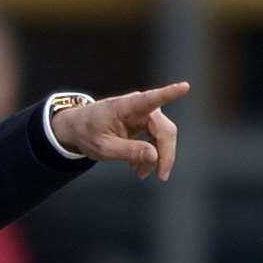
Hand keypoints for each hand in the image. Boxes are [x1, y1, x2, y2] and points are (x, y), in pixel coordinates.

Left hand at [50, 81, 190, 180]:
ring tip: (142, 174)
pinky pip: (156, 140)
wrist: (78, 128)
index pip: (150, 99)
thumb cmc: (87, 133)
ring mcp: (145, 114)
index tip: (184, 86)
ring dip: (157, 157)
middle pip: (164, 130)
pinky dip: (150, 155)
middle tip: (161, 176)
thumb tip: (154, 156)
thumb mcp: (103, 147)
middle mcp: (141, 107)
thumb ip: (128, 151)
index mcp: (126, 106)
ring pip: (163, 137)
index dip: (169, 93)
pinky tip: (139, 167)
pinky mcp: (146, 123)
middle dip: (165, 154)